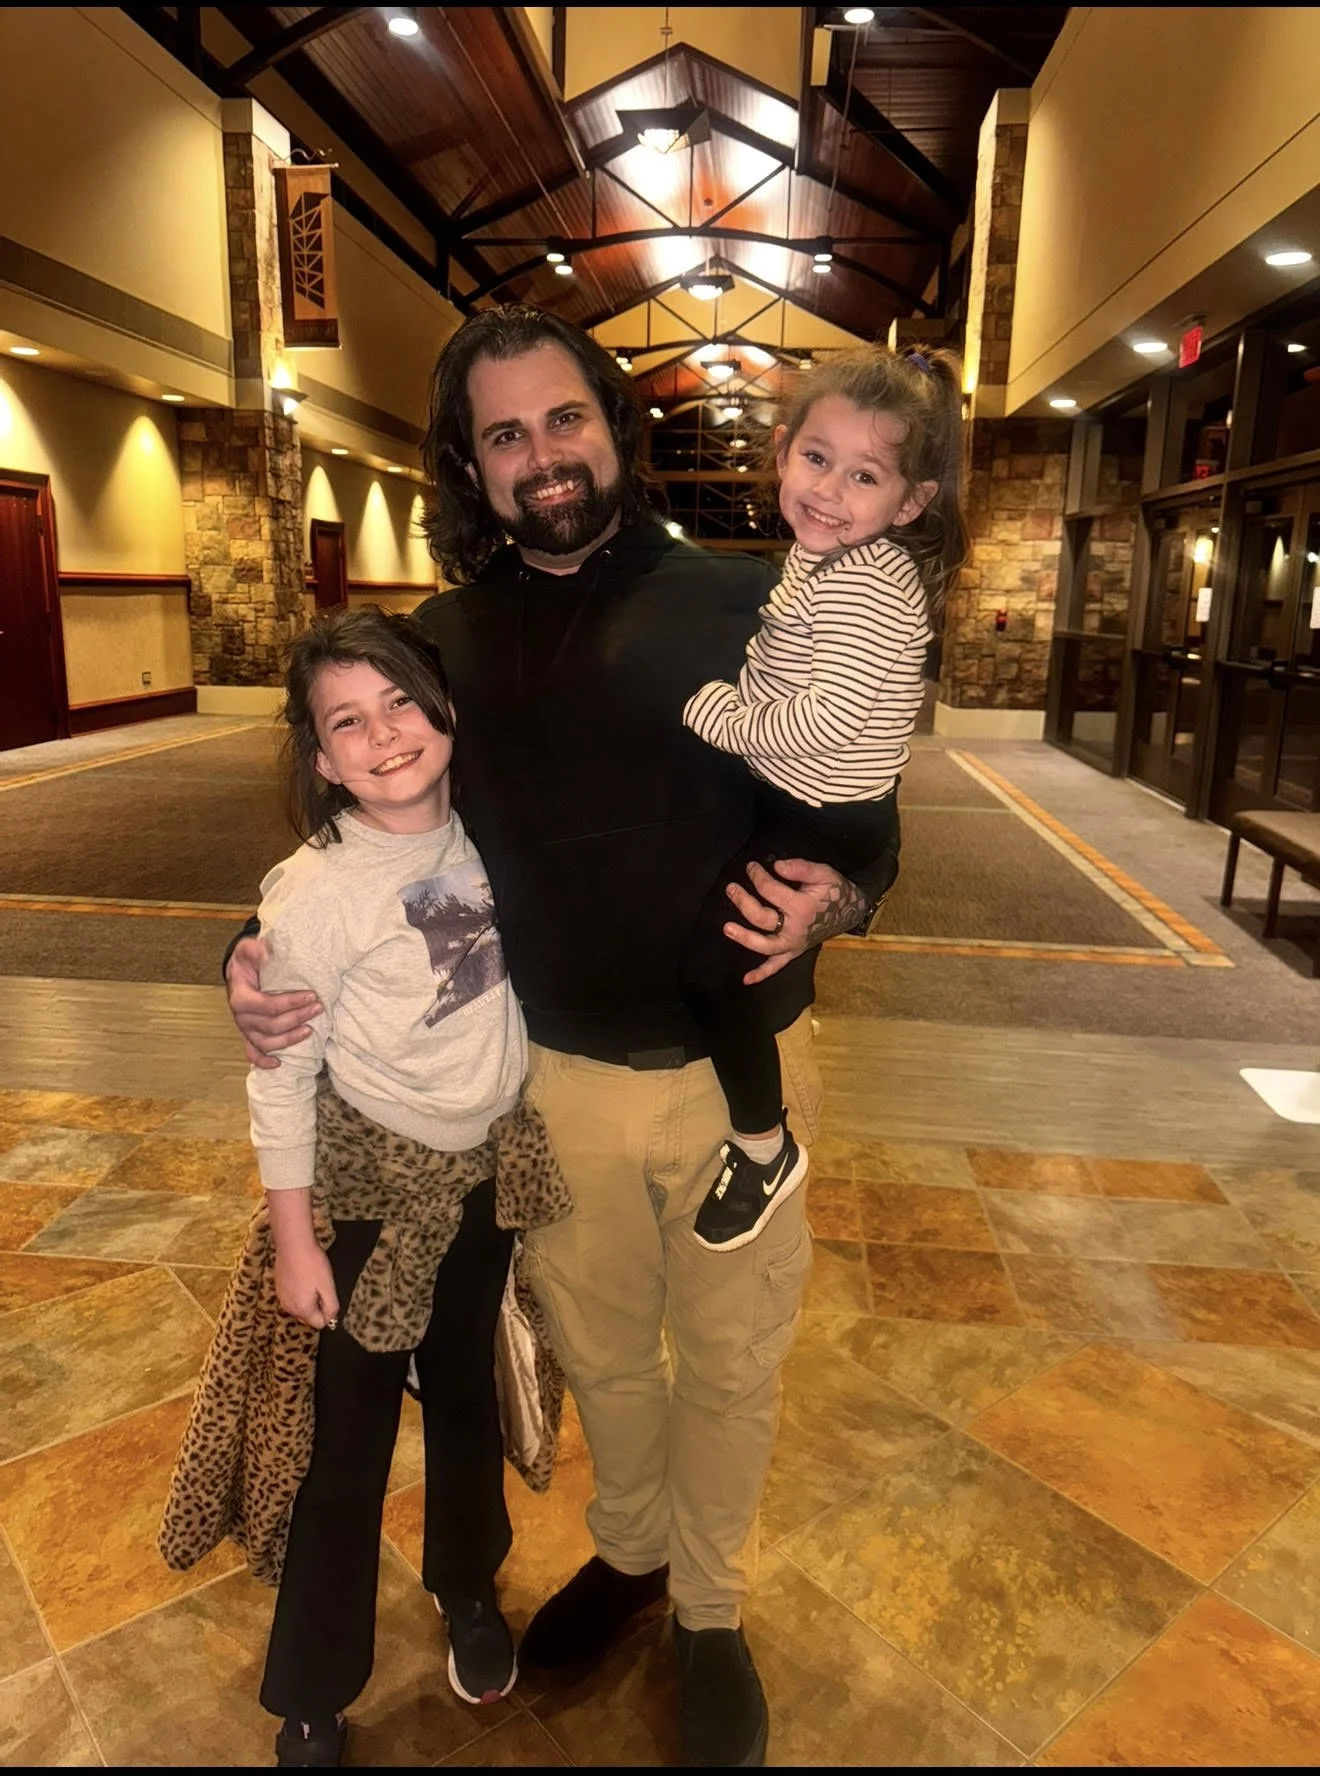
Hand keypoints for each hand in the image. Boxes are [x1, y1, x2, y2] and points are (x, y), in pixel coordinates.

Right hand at [227, 936, 321, 1069]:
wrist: (239, 973)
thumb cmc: (246, 963)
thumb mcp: (247, 949)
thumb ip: (255, 949)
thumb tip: (268, 955)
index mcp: (240, 997)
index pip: (267, 1006)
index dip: (290, 1003)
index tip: (311, 996)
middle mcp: (241, 1017)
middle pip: (271, 1025)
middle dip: (297, 1017)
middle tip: (318, 1008)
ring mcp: (245, 1029)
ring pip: (266, 1043)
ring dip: (289, 1040)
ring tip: (310, 1031)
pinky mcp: (250, 1036)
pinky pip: (252, 1054)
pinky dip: (263, 1061)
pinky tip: (279, 1064)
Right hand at [273, 1240, 339, 1329]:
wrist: (293, 1244)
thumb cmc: (312, 1264)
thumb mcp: (328, 1287)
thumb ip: (332, 1307)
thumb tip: (331, 1319)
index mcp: (302, 1310)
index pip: (319, 1324)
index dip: (328, 1311)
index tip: (327, 1294)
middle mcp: (289, 1308)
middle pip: (309, 1317)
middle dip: (317, 1306)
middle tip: (320, 1286)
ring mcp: (282, 1298)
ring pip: (301, 1306)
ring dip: (309, 1298)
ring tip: (311, 1279)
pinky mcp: (279, 1288)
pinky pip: (293, 1297)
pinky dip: (299, 1291)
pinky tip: (303, 1275)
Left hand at [724, 857, 869, 985]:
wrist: (852, 912)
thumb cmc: (836, 891)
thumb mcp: (824, 873)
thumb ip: (801, 868)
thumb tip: (777, 867)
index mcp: (802, 907)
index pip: (771, 891)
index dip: (758, 877)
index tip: (751, 867)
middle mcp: (795, 929)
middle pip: (762, 918)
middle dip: (743, 902)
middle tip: (730, 888)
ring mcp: (794, 943)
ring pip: (765, 945)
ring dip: (745, 938)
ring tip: (727, 928)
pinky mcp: (794, 951)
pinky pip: (777, 966)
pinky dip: (762, 974)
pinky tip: (745, 980)